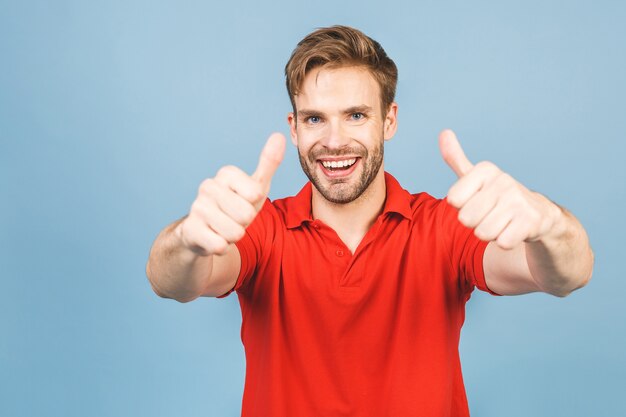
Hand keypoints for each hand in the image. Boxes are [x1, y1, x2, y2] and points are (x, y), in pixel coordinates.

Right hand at [179, 132, 285, 255]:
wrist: (202, 232)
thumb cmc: (234, 207)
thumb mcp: (255, 187)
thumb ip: (268, 163)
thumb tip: (279, 136)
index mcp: (226, 173)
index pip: (256, 194)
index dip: (254, 205)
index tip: (244, 203)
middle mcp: (208, 186)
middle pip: (246, 216)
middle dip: (244, 224)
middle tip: (233, 218)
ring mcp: (197, 207)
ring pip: (235, 233)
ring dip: (233, 236)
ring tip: (223, 228)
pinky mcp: (190, 229)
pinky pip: (220, 245)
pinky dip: (221, 247)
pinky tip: (212, 238)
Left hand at [439, 129, 561, 249]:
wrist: (540, 216)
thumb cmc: (499, 197)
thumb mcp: (476, 177)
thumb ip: (456, 159)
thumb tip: (444, 132)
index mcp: (485, 169)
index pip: (453, 199)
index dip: (463, 206)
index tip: (478, 200)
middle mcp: (503, 181)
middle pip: (466, 219)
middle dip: (476, 223)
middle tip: (491, 215)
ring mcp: (519, 200)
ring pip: (482, 233)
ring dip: (490, 234)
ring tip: (503, 223)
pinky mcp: (531, 221)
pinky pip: (501, 243)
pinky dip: (505, 242)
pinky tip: (515, 231)